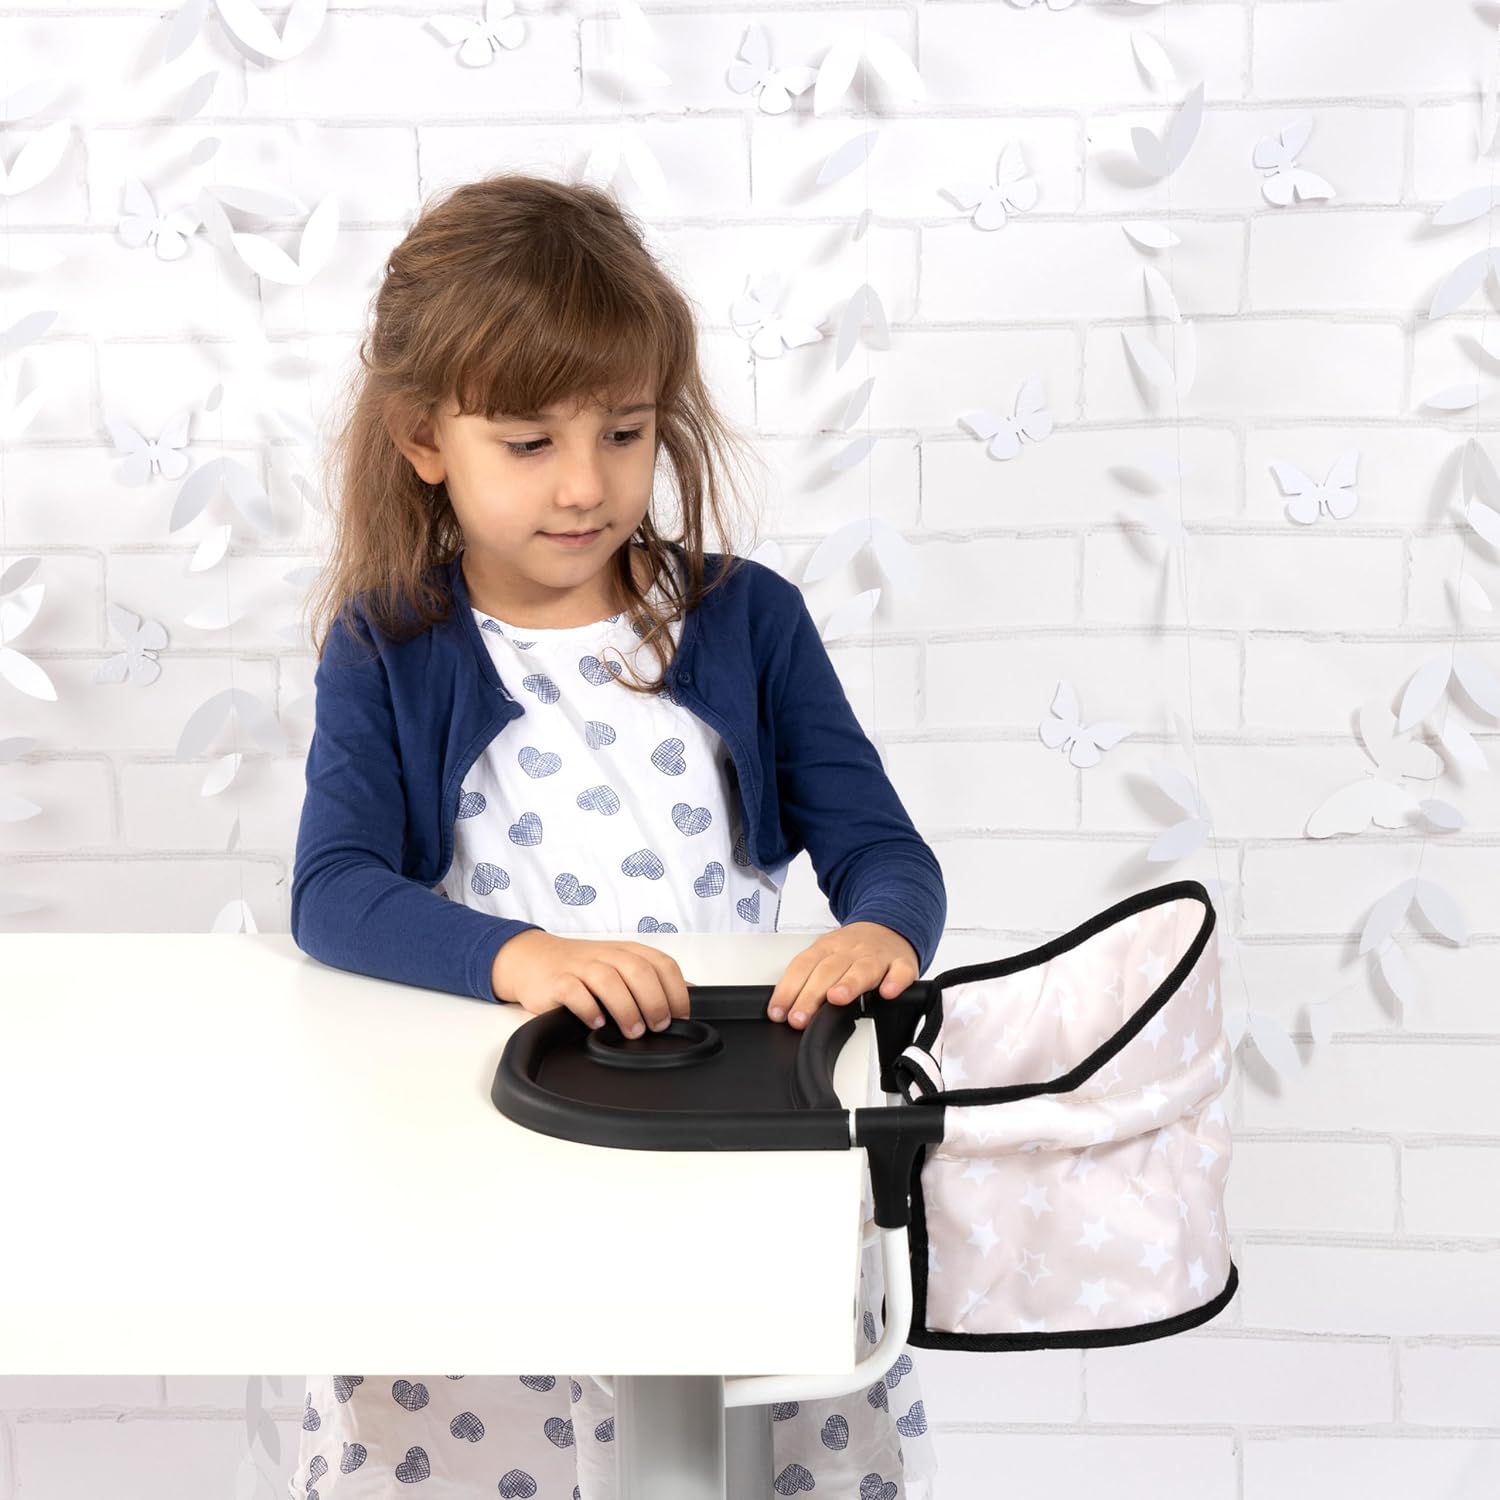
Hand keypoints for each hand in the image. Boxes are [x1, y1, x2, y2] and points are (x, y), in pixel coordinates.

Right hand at [492, 931, 690, 1037]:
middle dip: (654, 1001)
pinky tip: (596, 1024)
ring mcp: (581, 966)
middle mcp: (607, 955)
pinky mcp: (557, 981)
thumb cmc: (584, 967)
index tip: (681, 1016)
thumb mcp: (621, 966)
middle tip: (658, 1026)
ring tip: (633, 1031)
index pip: (662, 964)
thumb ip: (652, 978)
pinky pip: (574, 991)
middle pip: (639, 971)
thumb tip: (690, 992)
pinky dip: (589, 1008)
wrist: (533, 959)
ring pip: (609, 980)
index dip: (676, 990)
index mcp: (628, 951)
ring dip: (626, 1008)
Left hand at [765, 921, 919, 1029]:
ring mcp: (876, 957)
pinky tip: (888, 992)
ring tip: (837, 998)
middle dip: (811, 995)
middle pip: (828, 971)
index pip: (802, 967)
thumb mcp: (825, 955)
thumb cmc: (853, 948)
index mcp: (826, 948)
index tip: (778, 1013)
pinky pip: (900, 972)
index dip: (788, 990)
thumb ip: (807, 979)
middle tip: (799, 1018)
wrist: (889, 924)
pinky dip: (895, 981)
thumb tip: (782, 1010)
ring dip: (849, 984)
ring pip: (862, 969)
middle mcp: (850, 951)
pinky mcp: (902, 964)